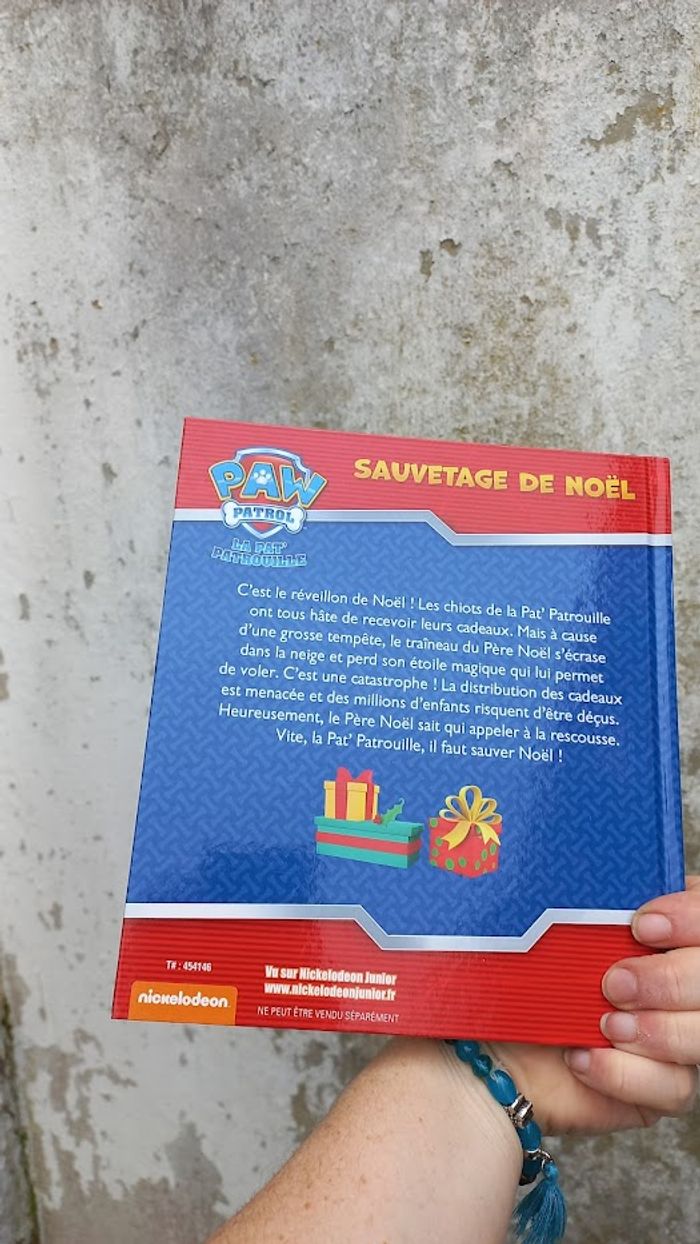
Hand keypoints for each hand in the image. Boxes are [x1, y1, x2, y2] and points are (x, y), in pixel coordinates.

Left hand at [486, 878, 699, 1135]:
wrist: (492, 1044)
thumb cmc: (520, 972)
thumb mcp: (543, 923)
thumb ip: (580, 904)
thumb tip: (597, 872)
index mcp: (662, 927)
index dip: (689, 919)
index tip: (641, 924)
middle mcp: (679, 979)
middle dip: (670, 980)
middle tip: (614, 982)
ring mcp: (678, 1034)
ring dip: (657, 1030)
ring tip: (603, 1025)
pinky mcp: (664, 1086)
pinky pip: (674, 1086)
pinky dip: (626, 1073)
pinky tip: (583, 1057)